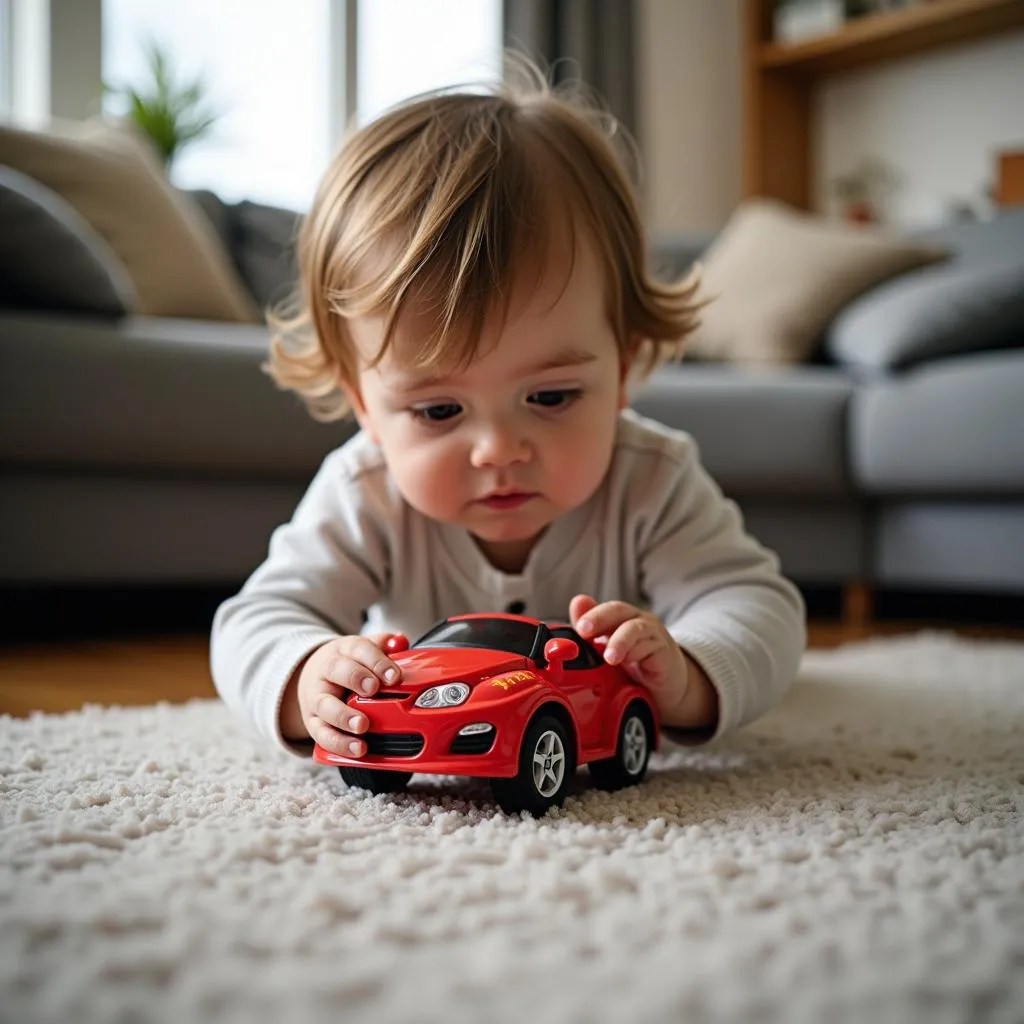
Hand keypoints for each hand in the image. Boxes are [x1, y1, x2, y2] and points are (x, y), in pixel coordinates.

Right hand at [281, 632, 403, 756]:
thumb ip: (383, 645)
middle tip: (373, 689)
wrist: (312, 677)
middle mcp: (326, 672)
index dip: (376, 661)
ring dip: (344, 716)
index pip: (359, 649)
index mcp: (343, 651)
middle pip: (337, 670)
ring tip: (362, 726)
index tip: (394, 675)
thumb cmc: (346, 664)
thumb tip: (401, 641)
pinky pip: (321, 734)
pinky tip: (357, 749)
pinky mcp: (313, 722)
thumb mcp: (362, 650)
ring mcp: (317, 698)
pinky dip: (338, 743)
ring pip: (325, 705)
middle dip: (356, 679)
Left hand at [569, 595, 718, 730]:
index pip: (606, 609)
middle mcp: (638, 621)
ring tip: (608, 657)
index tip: (578, 628)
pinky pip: (652, 647)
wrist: (667, 686)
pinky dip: (638, 653)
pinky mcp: (665, 653)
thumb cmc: (636, 663)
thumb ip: (592, 629)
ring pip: (636, 629)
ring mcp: (653, 635)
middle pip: (619, 611)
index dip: (591, 614)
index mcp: (622, 619)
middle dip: (599, 618)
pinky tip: (627, 662)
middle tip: (584, 631)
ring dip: (620, 641)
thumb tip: (576, 603)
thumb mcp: (610, 649)